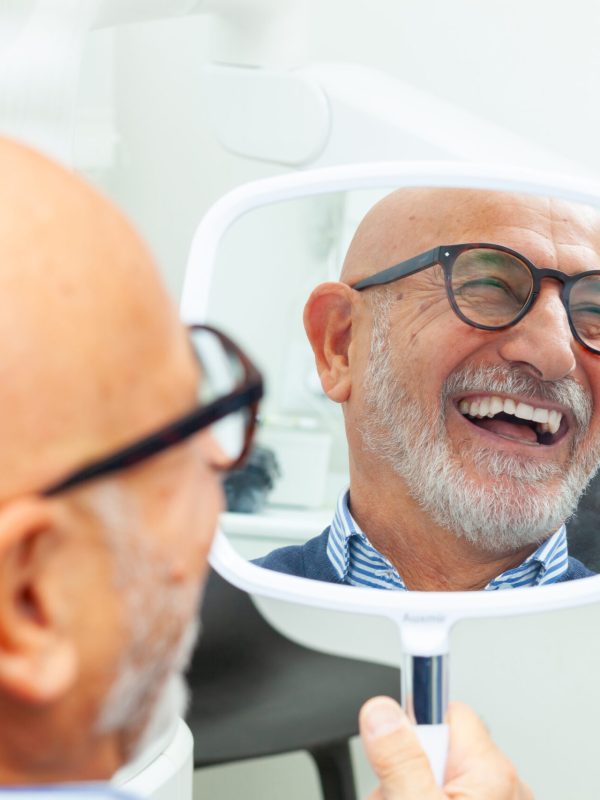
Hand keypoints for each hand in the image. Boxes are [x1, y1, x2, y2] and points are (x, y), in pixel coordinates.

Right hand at [359, 696, 532, 798]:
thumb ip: (398, 760)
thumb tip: (381, 710)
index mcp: (492, 771)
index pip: (444, 709)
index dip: (411, 725)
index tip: (385, 718)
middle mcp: (503, 785)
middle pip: (435, 744)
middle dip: (403, 767)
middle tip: (390, 796)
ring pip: (435, 773)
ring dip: (408, 788)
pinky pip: (444, 791)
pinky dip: (421, 797)